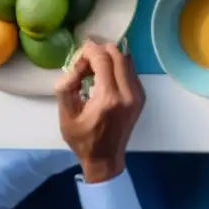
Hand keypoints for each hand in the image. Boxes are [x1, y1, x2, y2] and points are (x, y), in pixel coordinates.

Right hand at [56, 42, 144, 183]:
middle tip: (86, 57)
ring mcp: (138, 94)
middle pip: (119, 55)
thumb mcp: (66, 114)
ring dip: (111, 56)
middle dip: (102, 50)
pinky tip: (106, 74)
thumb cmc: (83, 139)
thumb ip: (67, 86)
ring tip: (95, 65)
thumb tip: (78, 63)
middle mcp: (128, 93)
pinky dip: (119, 65)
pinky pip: (131, 71)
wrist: (106, 158)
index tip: (80, 52)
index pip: (104, 60)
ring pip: (128, 60)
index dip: (91, 50)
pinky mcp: (142, 96)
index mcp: (108, 99)